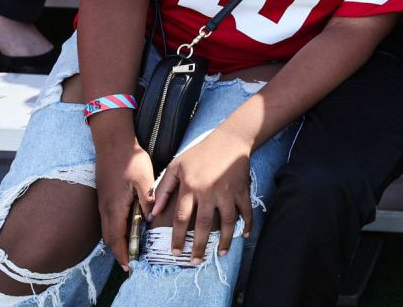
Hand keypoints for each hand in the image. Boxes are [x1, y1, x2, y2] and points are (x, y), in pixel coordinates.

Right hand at [95, 140, 156, 269]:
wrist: (113, 143)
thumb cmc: (130, 160)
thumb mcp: (144, 180)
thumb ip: (147, 201)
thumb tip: (149, 221)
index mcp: (115, 207)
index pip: (117, 238)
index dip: (122, 254)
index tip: (128, 267)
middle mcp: (106, 208)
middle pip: (110, 237)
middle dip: (119, 251)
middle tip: (130, 262)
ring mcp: (103, 202)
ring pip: (108, 229)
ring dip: (117, 241)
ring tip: (130, 248)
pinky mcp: (105, 196)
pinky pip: (108, 219)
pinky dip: (116, 229)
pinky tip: (127, 227)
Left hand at [150, 128, 253, 263]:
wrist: (230, 140)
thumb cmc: (200, 153)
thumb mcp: (176, 166)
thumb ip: (163, 189)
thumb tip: (154, 213)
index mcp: (191, 187)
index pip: (182, 218)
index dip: (178, 238)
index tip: (176, 253)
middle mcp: (209, 192)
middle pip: (204, 225)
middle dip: (199, 246)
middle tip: (195, 262)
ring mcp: (228, 192)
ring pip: (227, 222)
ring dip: (224, 240)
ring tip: (220, 254)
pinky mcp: (242, 190)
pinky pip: (246, 211)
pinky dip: (247, 224)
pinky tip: (245, 236)